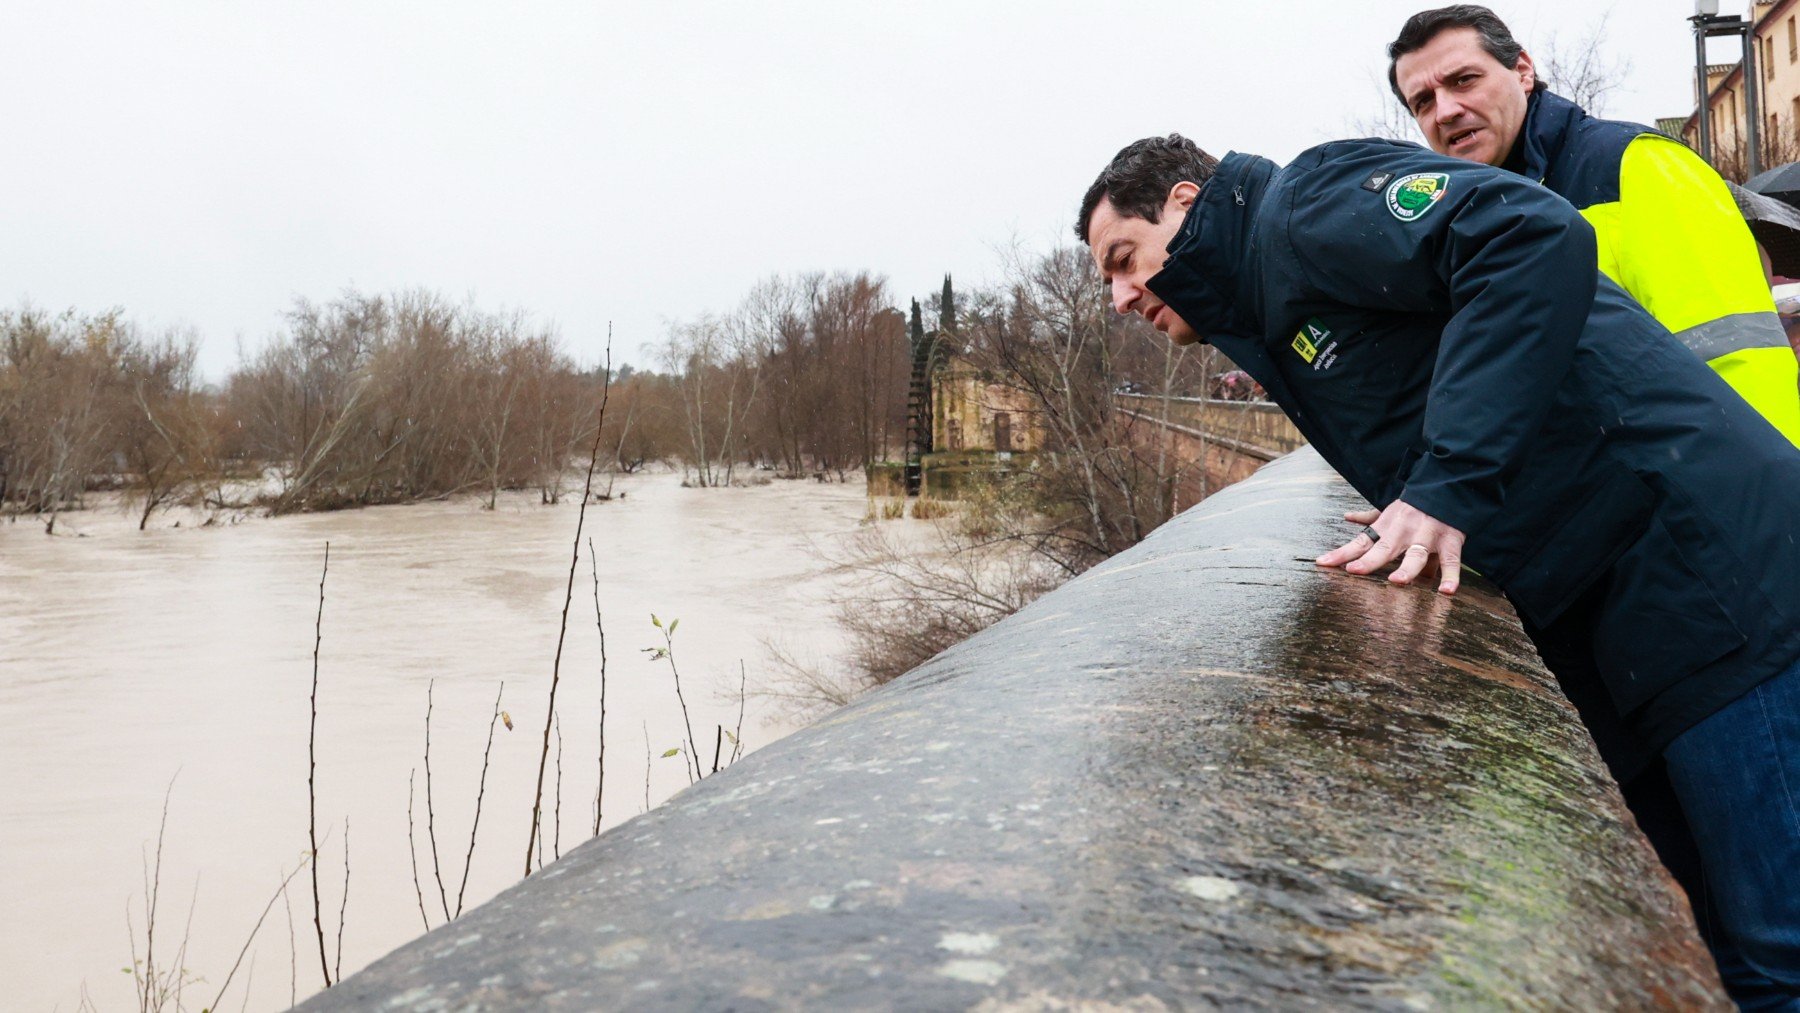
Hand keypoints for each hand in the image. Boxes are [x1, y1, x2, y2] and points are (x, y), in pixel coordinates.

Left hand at [1315, 500, 1465, 595]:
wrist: (1447, 486)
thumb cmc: (1415, 505)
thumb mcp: (1390, 510)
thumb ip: (1370, 517)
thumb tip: (1347, 517)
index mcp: (1387, 526)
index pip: (1360, 542)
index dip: (1343, 553)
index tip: (1324, 563)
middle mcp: (1404, 531)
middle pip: (1384, 548)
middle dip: (1369, 561)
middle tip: (1355, 571)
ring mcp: (1427, 535)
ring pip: (1416, 554)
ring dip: (1407, 568)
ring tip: (1396, 581)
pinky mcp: (1450, 541)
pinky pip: (1451, 560)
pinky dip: (1451, 576)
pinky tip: (1446, 591)